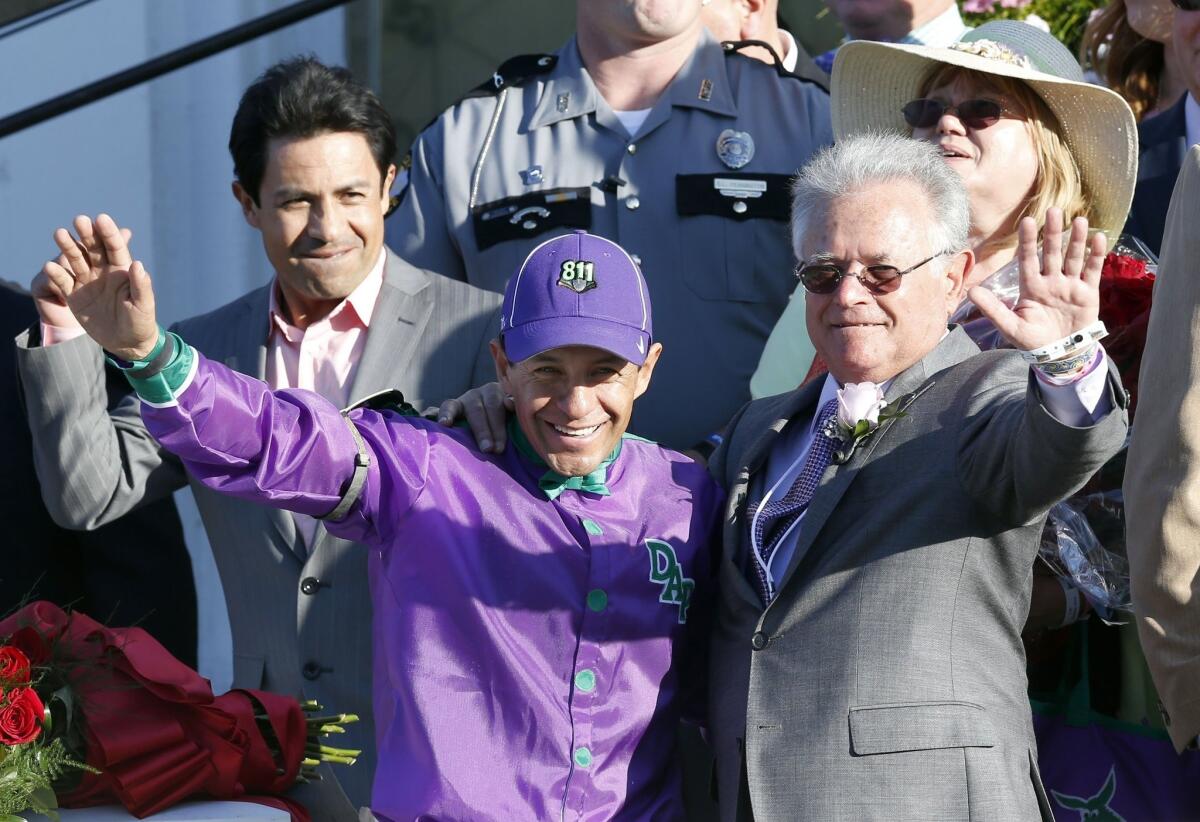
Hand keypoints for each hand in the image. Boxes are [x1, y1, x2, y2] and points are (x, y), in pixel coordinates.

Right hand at [42, 215, 157, 359]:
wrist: (127, 343)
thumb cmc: (141, 322)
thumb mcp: (143, 305)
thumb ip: (141, 285)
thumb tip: (138, 264)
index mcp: (122, 270)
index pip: (115, 248)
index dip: (109, 233)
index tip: (102, 218)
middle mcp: (103, 271)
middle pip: (93, 248)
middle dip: (86, 234)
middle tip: (79, 219)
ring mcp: (87, 281)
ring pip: (76, 260)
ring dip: (67, 247)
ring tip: (60, 233)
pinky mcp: (74, 295)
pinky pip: (63, 281)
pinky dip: (56, 274)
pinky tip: (50, 266)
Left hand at [436, 382, 512, 452]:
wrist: (499, 410)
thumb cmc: (474, 427)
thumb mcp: (461, 428)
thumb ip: (449, 430)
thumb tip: (426, 423)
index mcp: (459, 405)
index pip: (449, 406)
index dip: (447, 413)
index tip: (445, 424)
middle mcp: (474, 397)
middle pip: (476, 411)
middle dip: (481, 431)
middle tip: (487, 450)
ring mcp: (493, 393)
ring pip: (494, 406)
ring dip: (497, 427)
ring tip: (499, 448)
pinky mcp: (509, 395)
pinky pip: (511, 397)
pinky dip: (512, 402)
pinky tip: (512, 406)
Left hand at [970, 209, 1103, 350]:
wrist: (1060, 354)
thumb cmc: (1033, 340)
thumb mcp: (1010, 326)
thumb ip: (992, 309)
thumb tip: (971, 292)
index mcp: (1031, 287)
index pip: (1028, 259)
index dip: (1028, 241)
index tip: (1027, 221)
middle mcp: (1051, 281)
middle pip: (1052, 253)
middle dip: (1052, 233)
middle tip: (1053, 210)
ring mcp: (1070, 285)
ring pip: (1073, 257)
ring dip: (1076, 240)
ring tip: (1079, 220)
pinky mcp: (1088, 292)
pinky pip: (1092, 271)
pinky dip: (1096, 256)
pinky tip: (1098, 238)